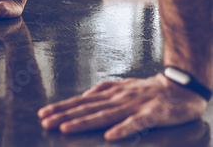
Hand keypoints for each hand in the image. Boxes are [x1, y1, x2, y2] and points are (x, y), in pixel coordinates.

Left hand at [38, 74, 206, 140]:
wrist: (179, 87)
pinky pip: (135, 123)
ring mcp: (133, 106)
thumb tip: (84, 95)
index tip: (43, 113)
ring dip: (83, 122)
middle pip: (86, 109)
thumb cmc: (147, 89)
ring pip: (104, 115)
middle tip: (45, 121)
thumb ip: (102, 90)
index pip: (80, 101)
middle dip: (64, 115)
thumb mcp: (122, 86)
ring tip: (65, 128)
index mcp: (109, 94)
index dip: (61, 107)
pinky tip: (109, 136)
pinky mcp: (151, 114)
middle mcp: (117, 99)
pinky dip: (122, 129)